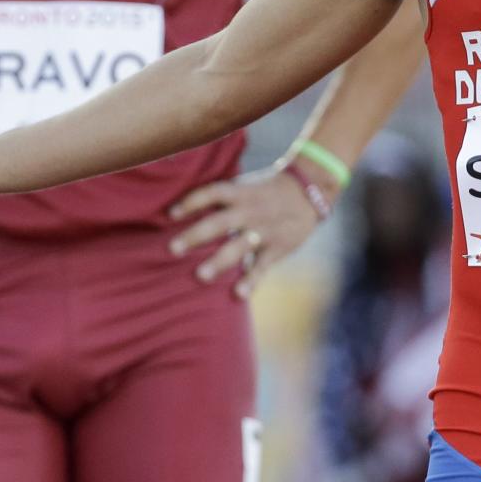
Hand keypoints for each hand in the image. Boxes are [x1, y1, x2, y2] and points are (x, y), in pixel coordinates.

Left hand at [168, 163, 325, 298]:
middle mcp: (250, 210)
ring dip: (219, 261)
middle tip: (172, 249)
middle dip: (195, 236)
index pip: (212, 193)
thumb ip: (222, 199)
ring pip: (239, 246)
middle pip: (219, 222)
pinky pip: (262, 265)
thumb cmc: (267, 192)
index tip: (171, 214)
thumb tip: (182, 209)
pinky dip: (251, 280)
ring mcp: (264, 230)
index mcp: (241, 193)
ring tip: (200, 276)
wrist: (309, 192)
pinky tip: (238, 294)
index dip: (191, 202)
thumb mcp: (246, 187)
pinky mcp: (278, 247)